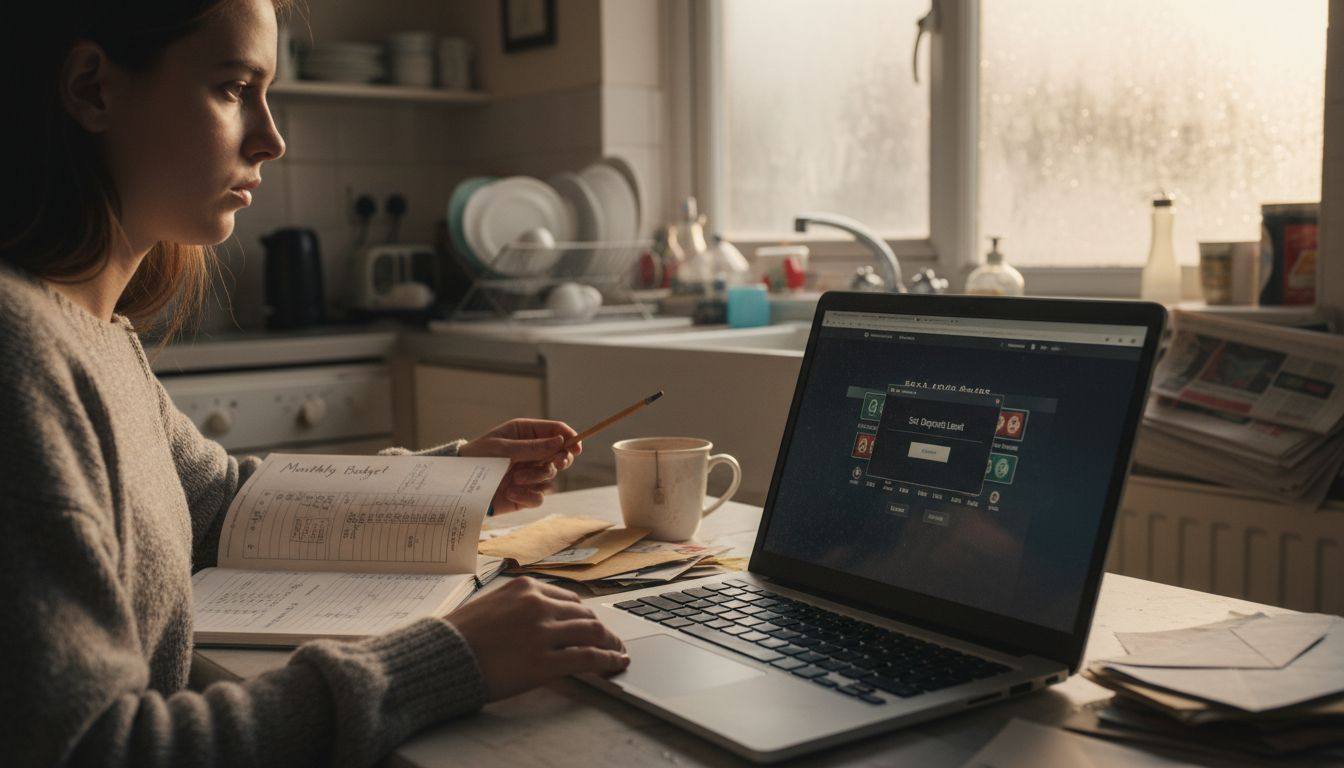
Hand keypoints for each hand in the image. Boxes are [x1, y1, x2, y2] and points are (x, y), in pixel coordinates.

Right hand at [446, 577, 627, 701]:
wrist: (440, 657)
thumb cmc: (459, 635)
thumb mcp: (492, 606)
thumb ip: (520, 607)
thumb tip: (542, 619)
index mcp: (526, 588)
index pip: (569, 599)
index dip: (585, 615)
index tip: (592, 624)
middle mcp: (538, 605)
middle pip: (585, 614)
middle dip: (602, 630)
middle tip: (611, 641)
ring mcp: (542, 633)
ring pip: (592, 632)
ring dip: (610, 643)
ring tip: (617, 653)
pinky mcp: (543, 661)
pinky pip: (587, 657)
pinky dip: (607, 659)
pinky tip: (615, 663)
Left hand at [459, 419, 582, 512]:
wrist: (459, 486)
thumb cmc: (477, 458)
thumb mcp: (503, 448)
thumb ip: (533, 447)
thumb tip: (560, 441)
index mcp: (526, 434)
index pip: (556, 431)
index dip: (570, 438)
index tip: (576, 447)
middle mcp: (532, 453)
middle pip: (561, 455)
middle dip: (560, 460)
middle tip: (555, 463)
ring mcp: (529, 474)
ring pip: (551, 477)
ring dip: (535, 478)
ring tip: (515, 479)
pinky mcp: (525, 494)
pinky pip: (539, 497)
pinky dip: (527, 495)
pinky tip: (510, 491)